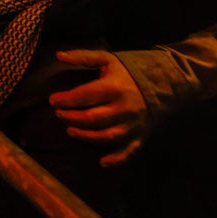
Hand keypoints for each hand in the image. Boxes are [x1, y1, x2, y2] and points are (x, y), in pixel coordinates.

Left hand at [49, 50, 148, 166]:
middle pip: (93, 118)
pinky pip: (128, 151)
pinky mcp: (140, 135)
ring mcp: (133, 124)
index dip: (66, 99)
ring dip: (86, 136)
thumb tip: (58, 55)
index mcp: (114, 87)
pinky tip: (102, 162)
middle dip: (72, 118)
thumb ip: (82, 56)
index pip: (85, 96)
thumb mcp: (106, 59)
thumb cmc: (128, 70)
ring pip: (106, 136)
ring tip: (70, 131)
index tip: (52, 100)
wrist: (163, 82)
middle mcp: (124, 108)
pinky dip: (116, 159)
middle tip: (59, 114)